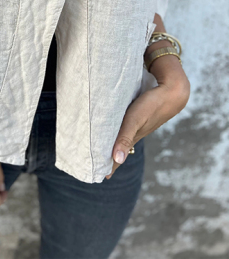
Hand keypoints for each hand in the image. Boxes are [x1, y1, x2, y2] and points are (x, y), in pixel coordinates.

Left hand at [105, 54, 189, 178]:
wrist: (173, 93)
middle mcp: (135, 133)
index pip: (119, 156)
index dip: (110, 166)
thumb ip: (125, 138)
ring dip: (113, 144)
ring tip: (103, 149)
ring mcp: (139, 125)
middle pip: (120, 149)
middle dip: (109, 158)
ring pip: (123, 138)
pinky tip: (116, 129)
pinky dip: (119, 132)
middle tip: (97, 165)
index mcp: (133, 138)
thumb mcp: (135, 120)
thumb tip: (118, 160)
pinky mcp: (141, 116)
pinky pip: (126, 128)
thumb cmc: (152, 105)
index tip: (100, 177)